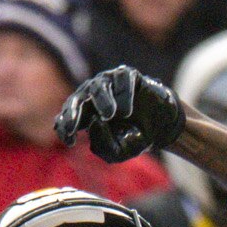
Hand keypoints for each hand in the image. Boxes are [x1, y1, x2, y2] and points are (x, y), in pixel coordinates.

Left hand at [56, 67, 184, 162]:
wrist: (161, 128)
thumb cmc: (134, 138)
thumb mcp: (118, 151)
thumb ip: (103, 145)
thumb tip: (94, 123)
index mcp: (85, 113)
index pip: (67, 116)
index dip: (65, 127)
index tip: (69, 141)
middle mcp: (93, 95)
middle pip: (77, 99)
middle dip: (73, 113)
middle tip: (72, 126)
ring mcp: (109, 83)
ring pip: (98, 87)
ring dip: (102, 101)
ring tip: (111, 115)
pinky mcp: (127, 74)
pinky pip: (121, 81)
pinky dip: (123, 95)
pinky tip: (127, 111)